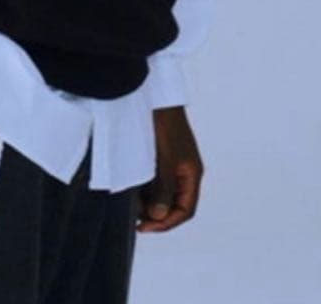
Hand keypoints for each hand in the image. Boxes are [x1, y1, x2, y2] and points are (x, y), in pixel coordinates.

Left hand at [136, 107, 204, 232]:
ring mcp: (171, 163)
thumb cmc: (164, 124)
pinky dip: (143, 186)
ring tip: (128, 201)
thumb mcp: (164, 159)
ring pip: (161, 192)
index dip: (166, 222)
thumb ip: (163, 188)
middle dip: (154, 212)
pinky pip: (153, 179)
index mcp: (191, 173)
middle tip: (132, 215)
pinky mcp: (158, 155)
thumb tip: (158, 215)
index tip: (144, 227)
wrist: (154, 94)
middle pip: (173, 203)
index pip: (185, 210)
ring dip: (146, 200)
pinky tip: (128, 187)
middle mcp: (183, 171)